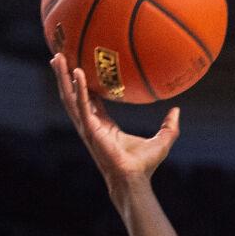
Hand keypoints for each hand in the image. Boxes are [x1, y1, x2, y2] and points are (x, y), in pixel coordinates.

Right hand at [50, 54, 179, 188]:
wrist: (134, 178)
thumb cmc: (144, 165)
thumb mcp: (162, 140)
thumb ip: (169, 126)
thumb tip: (177, 110)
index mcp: (104, 126)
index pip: (90, 101)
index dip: (84, 86)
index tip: (79, 69)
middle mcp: (92, 125)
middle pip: (73, 96)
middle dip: (65, 77)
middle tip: (59, 57)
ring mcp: (88, 127)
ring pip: (70, 98)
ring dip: (63, 78)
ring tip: (58, 58)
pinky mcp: (90, 129)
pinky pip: (82, 105)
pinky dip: (78, 88)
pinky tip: (76, 72)